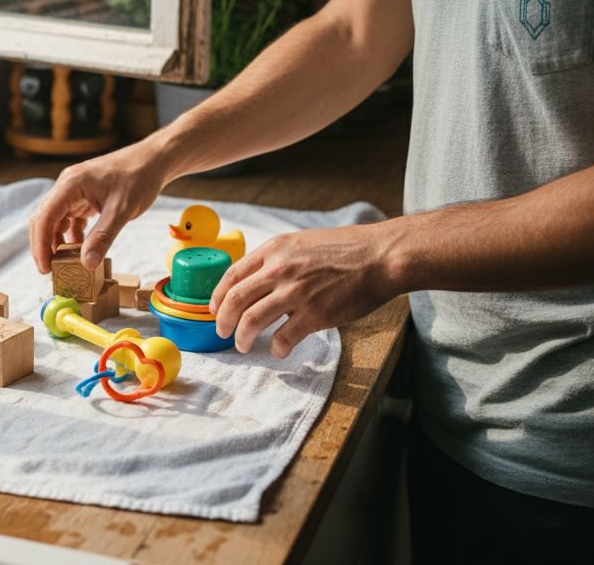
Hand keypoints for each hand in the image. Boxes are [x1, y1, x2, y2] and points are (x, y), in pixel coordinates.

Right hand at [29, 142, 173, 272]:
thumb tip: (87, 264)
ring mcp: (74, 190)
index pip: (44, 217)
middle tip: (50, 272)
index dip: (40, 245)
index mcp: (70, 184)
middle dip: (44, 245)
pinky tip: (80, 249)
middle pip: (44, 219)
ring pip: (56, 220)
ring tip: (65, 264)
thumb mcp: (121, 211)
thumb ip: (102, 238)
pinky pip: (70, 218)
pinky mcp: (84, 196)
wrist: (153, 161)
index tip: (45, 268)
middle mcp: (67, 186)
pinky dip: (72, 235)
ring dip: (58, 241)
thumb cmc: (138, 179)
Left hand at [211, 224, 397, 358]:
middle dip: (223, 320)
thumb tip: (257, 278)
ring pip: (252, 320)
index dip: (218, 296)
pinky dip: (276, 349)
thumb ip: (277, 258)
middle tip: (222, 332)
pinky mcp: (314, 314)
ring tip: (243, 345)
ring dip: (242, 337)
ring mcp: (296, 293)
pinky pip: (283, 338)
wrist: (379, 256)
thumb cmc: (345, 249)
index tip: (214, 309)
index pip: (233, 274)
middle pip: (236, 299)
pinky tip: (278, 351)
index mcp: (275, 250)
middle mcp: (280, 270)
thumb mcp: (302, 242)